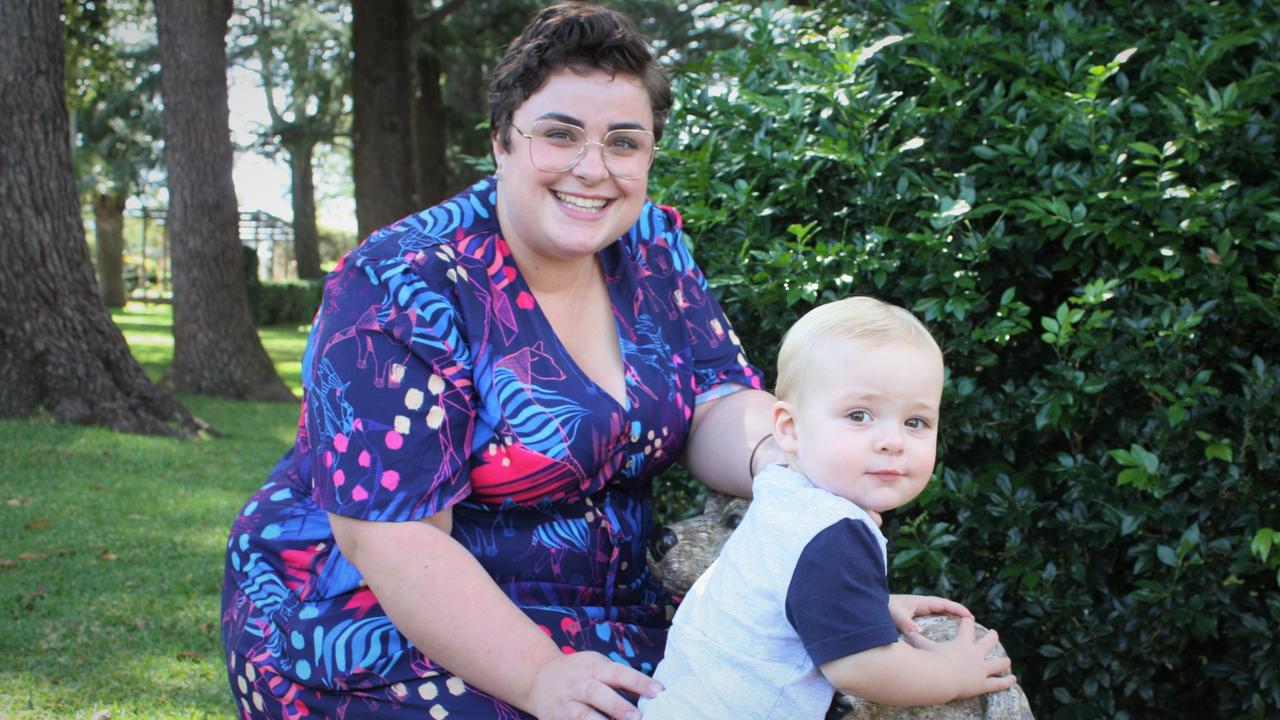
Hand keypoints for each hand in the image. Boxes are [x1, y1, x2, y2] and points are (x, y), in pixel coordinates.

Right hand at [526, 651, 662, 719]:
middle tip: (637, 717)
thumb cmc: (578, 673)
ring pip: (583, 716)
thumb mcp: (597, 666)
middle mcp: (579, 685)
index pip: (618, 673)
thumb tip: (650, 693)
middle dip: (617, 705)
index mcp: (593, 668)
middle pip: (597, 693)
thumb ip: (619, 678)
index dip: (638, 682)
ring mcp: (567, 704)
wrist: (538, 678)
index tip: (659, 691)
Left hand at [887, 593, 972, 634]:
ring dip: (951, 620)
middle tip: (972, 625)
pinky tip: (944, 636)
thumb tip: (915, 631)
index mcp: (920, 602)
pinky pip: (931, 620)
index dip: (957, 609)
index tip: (970, 617)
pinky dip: (941, 624)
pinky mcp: (913, 618)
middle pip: (944, 609)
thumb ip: (904, 622)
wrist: (870, 607)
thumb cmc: (883, 608)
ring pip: (939, 615)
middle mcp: (920, 605)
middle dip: (958, 614)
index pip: (943, 604)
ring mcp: (917, 611)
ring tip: (963, 631)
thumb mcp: (894, 614)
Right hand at [904, 617, 1016, 699]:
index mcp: (962, 642)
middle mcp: (975, 653)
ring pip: (998, 662)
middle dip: (991, 636)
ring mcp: (981, 668)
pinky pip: (998, 683)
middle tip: (994, 633)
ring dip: (1003, 661)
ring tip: (1007, 660)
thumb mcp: (922, 647)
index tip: (968, 618)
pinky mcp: (983, 683)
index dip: (967, 622)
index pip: (966, 627)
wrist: (942, 678)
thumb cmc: (932, 661)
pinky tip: (1013, 680)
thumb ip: (915, 639)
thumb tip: (904, 631)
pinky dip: (1006, 682)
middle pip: (988, 641)